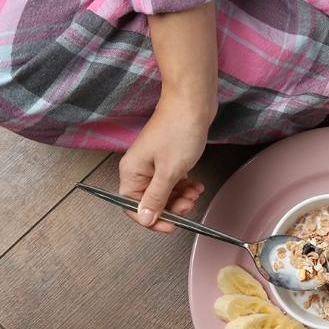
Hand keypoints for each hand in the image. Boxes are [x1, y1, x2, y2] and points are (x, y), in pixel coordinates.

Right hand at [118, 100, 211, 232]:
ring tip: (195, 193)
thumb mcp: (169, 171)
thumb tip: (145, 219)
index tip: (172, 226)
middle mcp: (139, 169)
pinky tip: (196, 185)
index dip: (152, 220)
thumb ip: (156, 198)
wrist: (193, 102)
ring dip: (181, 197)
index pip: (133, 207)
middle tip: (188, 204)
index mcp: (131, 172)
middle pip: (150, 201)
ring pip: (164, 192)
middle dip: (171, 207)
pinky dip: (185, 186)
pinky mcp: (168, 157)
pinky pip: (173, 180)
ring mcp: (154, 163)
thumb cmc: (179, 130)